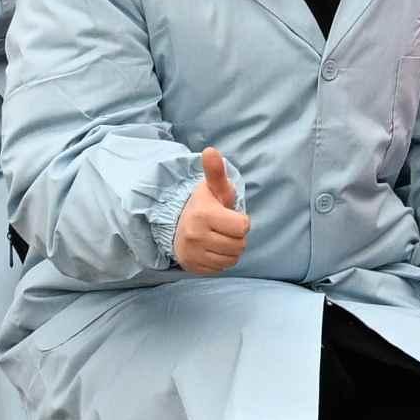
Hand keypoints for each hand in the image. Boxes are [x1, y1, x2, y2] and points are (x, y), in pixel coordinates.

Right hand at [171, 149, 249, 273]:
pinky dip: (221, 260)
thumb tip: (211, 150)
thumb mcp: (212, 188)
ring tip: (220, 237)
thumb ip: (216, 172)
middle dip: (237, 236)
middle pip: (239, 245)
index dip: (241, 221)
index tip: (230, 216)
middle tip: (224, 228)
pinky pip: (221, 269)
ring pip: (232, 259)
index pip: (243, 227)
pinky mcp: (192, 267)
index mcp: (204, 215)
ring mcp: (193, 253)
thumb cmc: (203, 204)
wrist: (177, 225)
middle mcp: (196, 236)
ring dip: (231, 249)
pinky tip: (213, 249)